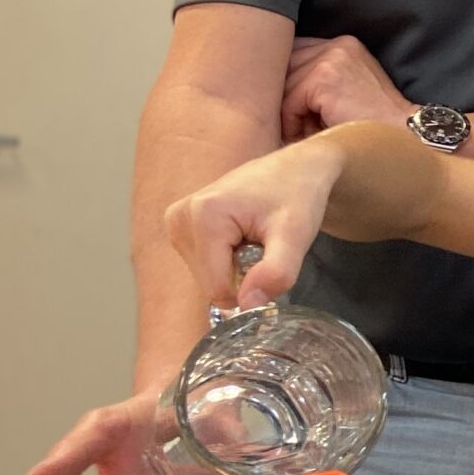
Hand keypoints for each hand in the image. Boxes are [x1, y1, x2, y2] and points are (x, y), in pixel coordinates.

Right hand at [164, 138, 345, 308]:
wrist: (294, 168)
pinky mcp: (179, 225)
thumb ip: (276, 272)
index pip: (217, 288)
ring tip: (253, 237)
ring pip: (206, 276)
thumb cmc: (297, 195)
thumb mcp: (296, 235)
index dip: (249, 288)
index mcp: (203, 217)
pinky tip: (241, 236)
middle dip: (241, 275)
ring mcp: (176, 221)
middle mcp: (180, 218)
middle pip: (209, 283)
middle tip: (263, 245)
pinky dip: (226, 259)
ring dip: (234, 267)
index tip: (270, 260)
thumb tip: (248, 306)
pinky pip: (203, 264)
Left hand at [283, 35, 413, 141]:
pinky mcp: (324, 79)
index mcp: (344, 45)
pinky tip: (308, 133)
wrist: (402, 136)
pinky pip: (290, 101)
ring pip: (284, 84)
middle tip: (290, 121)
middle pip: (286, 64)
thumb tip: (274, 86)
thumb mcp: (348, 90)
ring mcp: (331, 60)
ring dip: (287, 112)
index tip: (287, 103)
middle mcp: (337, 46)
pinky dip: (292, 122)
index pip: (296, 51)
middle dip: (282, 94)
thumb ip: (319, 79)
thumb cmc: (375, 123)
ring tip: (302, 131)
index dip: (286, 78)